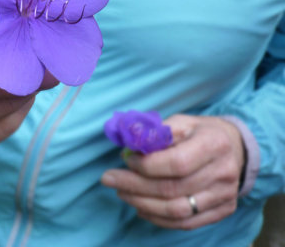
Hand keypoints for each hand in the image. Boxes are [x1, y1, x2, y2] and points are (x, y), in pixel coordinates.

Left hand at [101, 114, 244, 229]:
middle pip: (173, 189)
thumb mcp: (182, 122)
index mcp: (214, 144)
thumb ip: (157, 132)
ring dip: (142, 204)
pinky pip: (186, 223)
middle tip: (109, 179)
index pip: (177, 163)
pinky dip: (159, 219)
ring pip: (177, 211)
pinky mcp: (222, 211)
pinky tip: (140, 207)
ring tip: (121, 193)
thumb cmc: (202, 132)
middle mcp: (223, 173)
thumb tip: (129, 145)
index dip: (146, 165)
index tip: (126, 159)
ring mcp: (224, 196)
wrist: (236, 148)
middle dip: (134, 186)